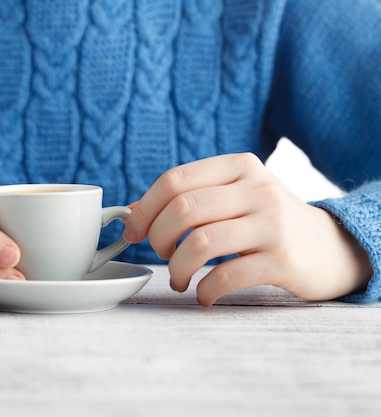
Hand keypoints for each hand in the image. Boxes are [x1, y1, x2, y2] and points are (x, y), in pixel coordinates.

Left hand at [124, 153, 371, 305]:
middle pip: (183, 210)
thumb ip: (189, 197)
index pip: (175, 180)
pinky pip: (225, 277)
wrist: (329, 246)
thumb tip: (132, 213)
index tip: (134, 231)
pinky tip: (203, 295)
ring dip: (176, 268)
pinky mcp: (283, 260)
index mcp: (239, 166)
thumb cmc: (265, 220)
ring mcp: (272, 224)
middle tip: (160, 254)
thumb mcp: (234, 195)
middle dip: (158, 238)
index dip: (144, 208)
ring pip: (199, 243)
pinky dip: (204, 291)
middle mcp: (257, 189)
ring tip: (178, 278)